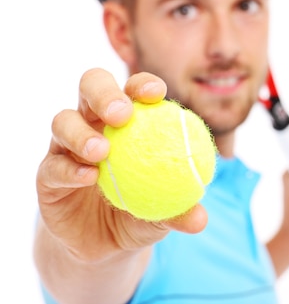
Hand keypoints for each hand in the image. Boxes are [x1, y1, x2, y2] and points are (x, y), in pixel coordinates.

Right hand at [35, 68, 206, 262]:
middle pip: (92, 87)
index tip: (156, 94)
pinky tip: (87, 177)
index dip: (143, 85)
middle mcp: (94, 123)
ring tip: (102, 152)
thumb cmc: (141, 212)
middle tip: (122, 115)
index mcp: (130, 120)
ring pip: (63, 121)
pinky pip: (52, 166)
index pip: (133, 90)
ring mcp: (67, 146)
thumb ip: (180, 210)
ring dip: (82, 133)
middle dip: (105, 93)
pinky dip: (69, 170)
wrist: (103, 245)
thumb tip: (200, 219)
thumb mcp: (165, 212)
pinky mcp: (47, 174)